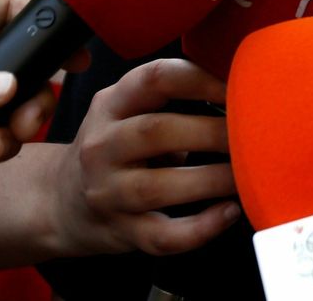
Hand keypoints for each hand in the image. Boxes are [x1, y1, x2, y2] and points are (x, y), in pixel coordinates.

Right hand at [52, 58, 240, 256]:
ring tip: (247, 174)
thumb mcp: (127, 109)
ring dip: (211, 179)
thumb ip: (170, 94)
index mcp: (111, 104)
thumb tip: (242, 88)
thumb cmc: (115, 146)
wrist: (60, 201)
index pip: (155, 77)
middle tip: (252, 134)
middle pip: (155, 130)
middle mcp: (102, 145)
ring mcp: (107, 192)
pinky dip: (200, 227)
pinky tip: (228, 212)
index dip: (201, 79)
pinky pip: (162, 235)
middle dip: (211, 132)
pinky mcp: (119, 231)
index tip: (239, 86)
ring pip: (157, 186)